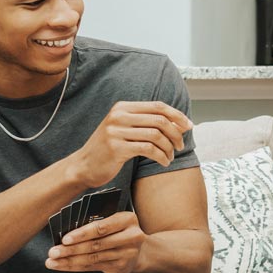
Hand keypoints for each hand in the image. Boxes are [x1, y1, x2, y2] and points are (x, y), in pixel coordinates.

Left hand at [45, 210, 145, 272]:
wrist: (138, 250)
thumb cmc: (117, 229)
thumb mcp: (112, 220)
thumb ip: (96, 221)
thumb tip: (65, 229)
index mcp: (128, 219)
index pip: (102, 227)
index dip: (82, 234)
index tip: (64, 239)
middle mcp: (132, 236)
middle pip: (96, 244)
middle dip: (71, 249)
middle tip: (52, 252)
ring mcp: (128, 254)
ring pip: (93, 258)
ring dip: (70, 261)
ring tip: (52, 261)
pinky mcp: (121, 267)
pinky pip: (94, 267)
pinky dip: (75, 267)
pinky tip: (62, 266)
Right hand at [64, 101, 191, 188]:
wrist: (83, 166)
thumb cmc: (109, 149)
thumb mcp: (125, 130)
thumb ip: (147, 123)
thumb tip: (180, 123)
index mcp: (122, 107)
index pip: (157, 106)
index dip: (176, 115)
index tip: (189, 126)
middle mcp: (118, 115)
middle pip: (159, 120)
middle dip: (176, 133)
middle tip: (180, 146)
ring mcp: (116, 131)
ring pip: (156, 135)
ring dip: (169, 148)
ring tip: (170, 157)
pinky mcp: (116, 148)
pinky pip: (148, 149)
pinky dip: (161, 156)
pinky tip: (163, 162)